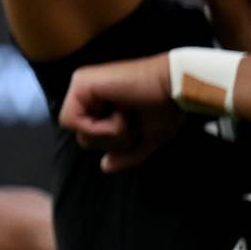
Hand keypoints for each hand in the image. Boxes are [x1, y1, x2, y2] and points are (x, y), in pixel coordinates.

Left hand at [59, 53, 181, 171]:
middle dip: (113, 141)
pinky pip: (73, 121)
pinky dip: (102, 126)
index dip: (114, 143)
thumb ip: (125, 154)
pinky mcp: (80, 82)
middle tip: (133, 121)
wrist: (177, 87)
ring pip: (79, 133)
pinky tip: (121, 111)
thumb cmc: (166, 107)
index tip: (135, 126)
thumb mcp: (146, 138)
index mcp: (98, 102)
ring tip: (128, 114)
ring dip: (112, 134)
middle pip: (83, 139)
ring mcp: (80, 84)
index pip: (90, 139)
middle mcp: (85, 92)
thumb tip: (104, 167)